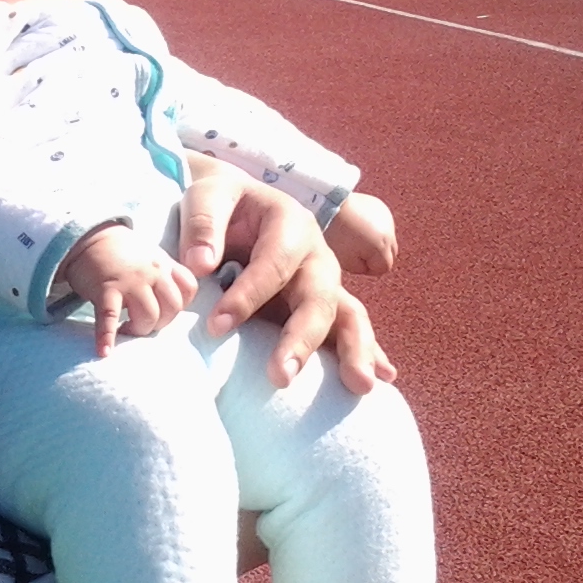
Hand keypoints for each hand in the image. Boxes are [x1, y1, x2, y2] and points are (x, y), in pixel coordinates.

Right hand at [59, 225, 197, 357]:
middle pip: (172, 307)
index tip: (164, 309)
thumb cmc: (120, 251)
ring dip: (139, 330)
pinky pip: (109, 318)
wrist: (88, 237)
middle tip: (143, 324)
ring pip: (148, 316)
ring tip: (126, 331)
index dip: (180, 304)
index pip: (189, 288)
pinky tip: (104, 351)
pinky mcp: (105, 289)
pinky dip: (106, 337)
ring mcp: (129, 280)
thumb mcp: (150, 255)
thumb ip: (164, 274)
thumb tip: (171, 303)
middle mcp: (152, 271)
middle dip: (160, 322)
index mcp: (164, 264)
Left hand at [178, 154, 379, 390]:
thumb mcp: (206, 195)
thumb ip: (203, 223)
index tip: (216, 326)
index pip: (273, 263)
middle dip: (302, 337)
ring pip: (348, 315)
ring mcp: (324, 282)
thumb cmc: (220, 203)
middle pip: (319, 295)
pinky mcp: (322, 306)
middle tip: (280, 376)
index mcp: (290, 221)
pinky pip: (350, 329)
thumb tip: (200, 265)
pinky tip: (382, 379)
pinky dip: (369, 353)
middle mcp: (315, 254)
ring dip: (354, 351)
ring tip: (358, 386)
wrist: (235, 205)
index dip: (248, 295)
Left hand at [325, 192, 397, 274]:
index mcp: (381, 246)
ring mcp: (386, 218)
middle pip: (391, 253)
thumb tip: (369, 266)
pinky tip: (358, 224)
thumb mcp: (346, 261)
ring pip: (388, 238)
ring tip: (355, 235)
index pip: (384, 267)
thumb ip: (362, 268)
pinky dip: (374, 227)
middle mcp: (389, 232)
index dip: (369, 268)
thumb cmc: (334, 234)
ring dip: (377, 241)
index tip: (354, 260)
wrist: (328, 204)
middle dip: (376, 256)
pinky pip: (383, 224)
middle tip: (355, 250)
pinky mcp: (381, 207)